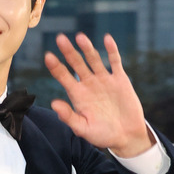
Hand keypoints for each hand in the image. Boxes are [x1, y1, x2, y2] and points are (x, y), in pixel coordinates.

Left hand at [44, 33, 151, 156]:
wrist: (126, 136)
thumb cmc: (102, 135)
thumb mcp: (83, 129)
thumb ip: (69, 116)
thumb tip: (53, 103)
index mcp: (78, 95)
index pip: (63, 77)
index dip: (56, 67)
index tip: (48, 56)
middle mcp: (89, 84)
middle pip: (76, 64)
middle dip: (69, 52)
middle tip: (60, 39)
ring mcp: (104, 80)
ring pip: (94, 59)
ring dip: (87, 48)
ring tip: (80, 37)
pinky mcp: (119, 79)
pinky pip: (115, 61)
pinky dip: (112, 50)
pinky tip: (107, 39)